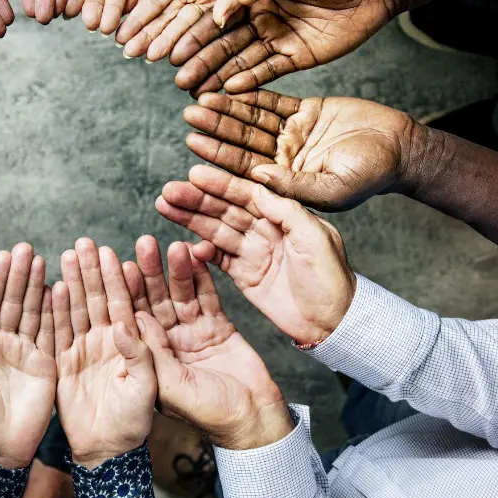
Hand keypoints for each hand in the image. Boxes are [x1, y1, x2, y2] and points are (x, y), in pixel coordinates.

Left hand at [0, 244, 55, 468]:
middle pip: (6, 301)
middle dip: (13, 274)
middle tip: (21, 246)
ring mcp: (21, 350)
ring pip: (29, 311)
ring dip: (34, 284)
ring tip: (39, 257)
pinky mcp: (43, 362)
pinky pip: (50, 332)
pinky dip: (55, 311)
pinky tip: (60, 287)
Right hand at [53, 238, 156, 468]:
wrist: (106, 452)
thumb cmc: (134, 423)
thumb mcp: (146, 388)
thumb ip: (140, 355)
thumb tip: (125, 324)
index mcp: (131, 343)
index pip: (123, 303)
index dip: (117, 278)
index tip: (110, 252)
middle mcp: (106, 341)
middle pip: (98, 299)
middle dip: (92, 270)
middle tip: (85, 242)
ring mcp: (84, 350)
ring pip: (77, 309)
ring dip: (72, 282)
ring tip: (66, 255)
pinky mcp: (63, 363)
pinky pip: (57, 334)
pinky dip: (54, 313)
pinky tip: (51, 289)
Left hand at [126, 237, 292, 449]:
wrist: (254, 422)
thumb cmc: (209, 416)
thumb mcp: (172, 390)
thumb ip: (153, 354)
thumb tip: (130, 320)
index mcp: (148, 358)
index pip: (130, 319)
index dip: (123, 292)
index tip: (114, 264)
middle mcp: (166, 342)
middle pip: (152, 301)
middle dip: (148, 272)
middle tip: (143, 244)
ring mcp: (191, 332)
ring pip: (179, 294)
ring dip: (175, 269)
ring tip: (174, 246)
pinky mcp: (216, 326)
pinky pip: (207, 297)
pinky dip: (202, 277)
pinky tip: (196, 254)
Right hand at [156, 169, 354, 345]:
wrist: (334, 322)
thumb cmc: (332, 278)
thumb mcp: (315, 237)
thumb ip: (285, 210)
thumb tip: (257, 184)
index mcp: (284, 214)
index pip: (246, 193)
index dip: (219, 184)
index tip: (194, 175)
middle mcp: (266, 228)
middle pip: (224, 209)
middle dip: (196, 199)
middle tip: (168, 192)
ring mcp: (253, 251)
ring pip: (215, 230)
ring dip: (190, 219)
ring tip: (163, 207)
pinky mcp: (244, 274)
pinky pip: (217, 258)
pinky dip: (201, 252)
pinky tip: (185, 245)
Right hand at [172, 0, 396, 94]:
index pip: (219, 15)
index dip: (197, 33)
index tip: (176, 48)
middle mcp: (258, 19)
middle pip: (223, 44)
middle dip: (201, 62)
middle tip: (179, 79)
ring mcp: (275, 39)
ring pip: (240, 62)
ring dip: (218, 77)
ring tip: (195, 91)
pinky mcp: (294, 58)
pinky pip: (268, 72)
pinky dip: (250, 82)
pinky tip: (230, 91)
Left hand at [183, 90, 419, 210]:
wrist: (401, 148)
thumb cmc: (371, 176)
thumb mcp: (332, 189)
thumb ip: (294, 186)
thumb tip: (257, 177)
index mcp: (284, 182)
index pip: (243, 169)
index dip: (218, 156)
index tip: (192, 144)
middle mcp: (282, 158)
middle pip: (241, 142)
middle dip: (215, 129)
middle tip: (188, 114)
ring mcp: (291, 133)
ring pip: (252, 119)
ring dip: (227, 109)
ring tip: (201, 97)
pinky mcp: (304, 111)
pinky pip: (273, 100)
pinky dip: (252, 93)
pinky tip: (230, 84)